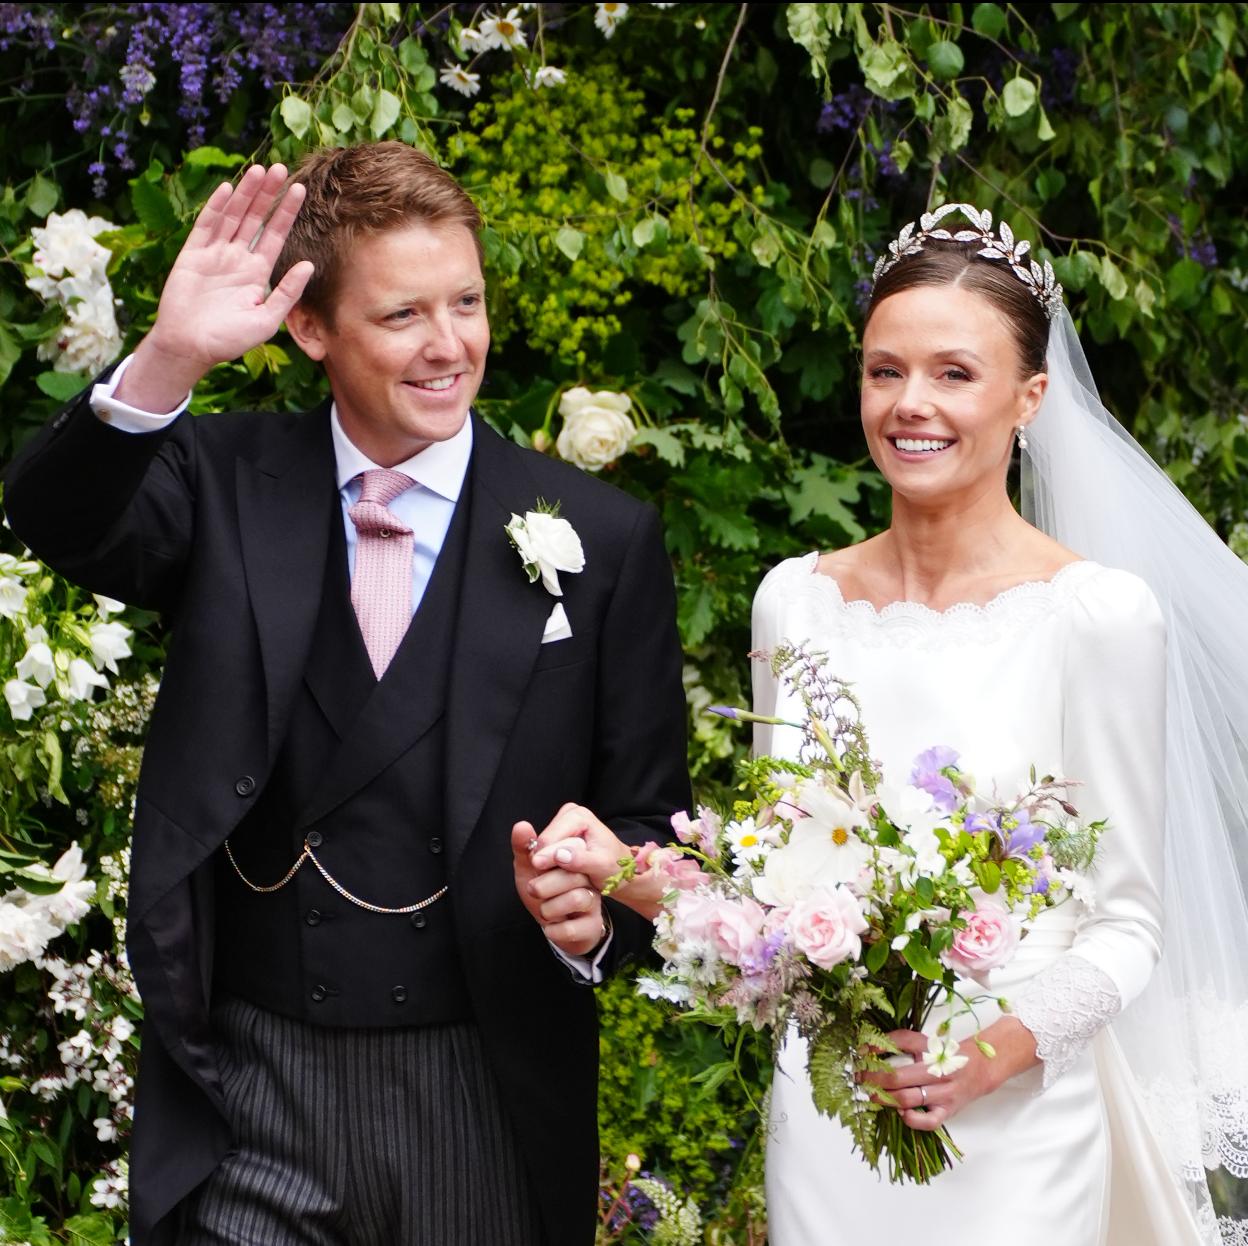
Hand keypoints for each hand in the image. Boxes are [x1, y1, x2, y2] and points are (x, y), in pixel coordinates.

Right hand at [115, 164, 314, 411]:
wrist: (191, 347)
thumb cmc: (230, 340)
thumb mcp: (267, 319)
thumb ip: (287, 292)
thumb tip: (309, 265)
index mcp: (257, 273)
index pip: (275, 236)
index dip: (286, 213)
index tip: (300, 190)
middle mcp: (238, 259)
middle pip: (255, 219)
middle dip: (268, 194)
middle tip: (281, 168)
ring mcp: (215, 254)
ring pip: (233, 216)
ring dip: (245, 194)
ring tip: (259, 170)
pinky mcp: (193, 254)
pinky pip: (206, 226)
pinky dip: (217, 208)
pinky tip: (228, 190)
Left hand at [511, 820, 605, 957]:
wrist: (553, 926)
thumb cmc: (543, 892)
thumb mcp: (529, 868)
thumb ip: (525, 848)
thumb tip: (522, 825)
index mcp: (575, 858)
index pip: (571, 847)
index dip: (547, 856)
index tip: (535, 865)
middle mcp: (589, 877)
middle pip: (573, 874)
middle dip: (544, 885)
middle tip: (534, 890)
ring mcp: (594, 901)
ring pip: (576, 899)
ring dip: (549, 908)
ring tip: (544, 910)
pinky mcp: (592, 925)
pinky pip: (573, 928)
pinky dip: (554, 930)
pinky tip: (550, 927)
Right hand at [527, 803, 667, 919]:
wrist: (620, 868)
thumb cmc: (615, 867)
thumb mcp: (602, 866)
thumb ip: (581, 860)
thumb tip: (559, 855)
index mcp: (579, 816)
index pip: (548, 840)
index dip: (547, 861)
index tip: (552, 877)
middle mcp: (568, 814)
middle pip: (542, 843)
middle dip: (548, 863)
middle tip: (563, 878)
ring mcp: (562, 823)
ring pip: (540, 849)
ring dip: (548, 865)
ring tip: (565, 876)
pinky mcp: (558, 834)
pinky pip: (544, 852)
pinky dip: (550, 865)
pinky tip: (562, 873)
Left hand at [865, 1017, 1038, 1131]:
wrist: (977, 1069)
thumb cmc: (942, 1055)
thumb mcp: (920, 1041)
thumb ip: (895, 1041)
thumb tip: (866, 1048)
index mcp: (928, 1049)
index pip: (898, 1044)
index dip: (874, 1051)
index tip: (858, 1059)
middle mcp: (936, 1070)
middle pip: (898, 1077)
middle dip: (873, 1080)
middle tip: (859, 1081)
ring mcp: (942, 1092)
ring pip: (908, 1098)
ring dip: (885, 1099)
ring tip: (872, 1096)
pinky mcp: (948, 1111)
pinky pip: (928, 1121)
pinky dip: (911, 1120)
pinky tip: (901, 1113)